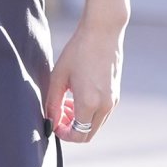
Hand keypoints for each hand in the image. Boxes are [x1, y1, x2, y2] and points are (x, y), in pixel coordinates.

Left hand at [44, 19, 123, 143]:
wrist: (103, 31)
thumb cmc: (78, 51)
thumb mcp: (58, 78)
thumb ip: (52, 104)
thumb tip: (50, 122)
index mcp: (89, 103)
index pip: (76, 135)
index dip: (62, 134)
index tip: (54, 122)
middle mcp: (104, 106)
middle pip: (87, 135)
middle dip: (71, 130)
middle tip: (59, 113)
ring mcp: (113, 101)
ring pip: (94, 126)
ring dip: (80, 121)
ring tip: (67, 103)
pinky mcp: (116, 94)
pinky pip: (101, 115)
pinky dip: (89, 113)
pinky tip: (78, 96)